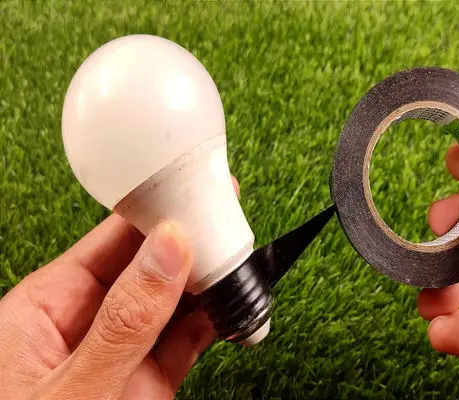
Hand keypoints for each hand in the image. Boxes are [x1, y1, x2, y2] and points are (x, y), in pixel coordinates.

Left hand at [0, 177, 239, 399]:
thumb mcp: (68, 390)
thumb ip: (123, 322)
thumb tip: (167, 249)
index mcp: (49, 305)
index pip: (111, 241)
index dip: (156, 211)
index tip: (196, 190)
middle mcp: (90, 321)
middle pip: (151, 265)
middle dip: (193, 243)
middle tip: (235, 223)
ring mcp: (124, 351)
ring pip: (177, 300)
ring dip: (214, 282)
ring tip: (247, 263)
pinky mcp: (150, 381)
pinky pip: (190, 339)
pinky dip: (220, 322)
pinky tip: (240, 307)